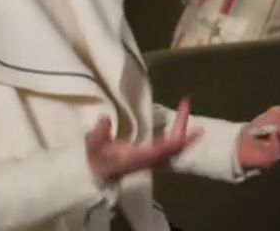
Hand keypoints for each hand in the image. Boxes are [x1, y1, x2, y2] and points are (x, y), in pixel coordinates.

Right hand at [86, 96, 202, 182]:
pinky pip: (168, 146)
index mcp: (138, 158)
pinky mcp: (149, 156)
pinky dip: (175, 132)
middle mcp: (148, 160)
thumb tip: (106, 118)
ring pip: (173, 148)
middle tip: (186, 104)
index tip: (183, 124)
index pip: (163, 150)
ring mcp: (151, 159)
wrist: (94, 176)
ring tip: (183, 108)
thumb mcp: (94, 146)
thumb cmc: (95, 160)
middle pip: (174, 148)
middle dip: (183, 128)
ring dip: (181, 129)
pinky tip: (175, 121)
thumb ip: (99, 134)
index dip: (177, 138)